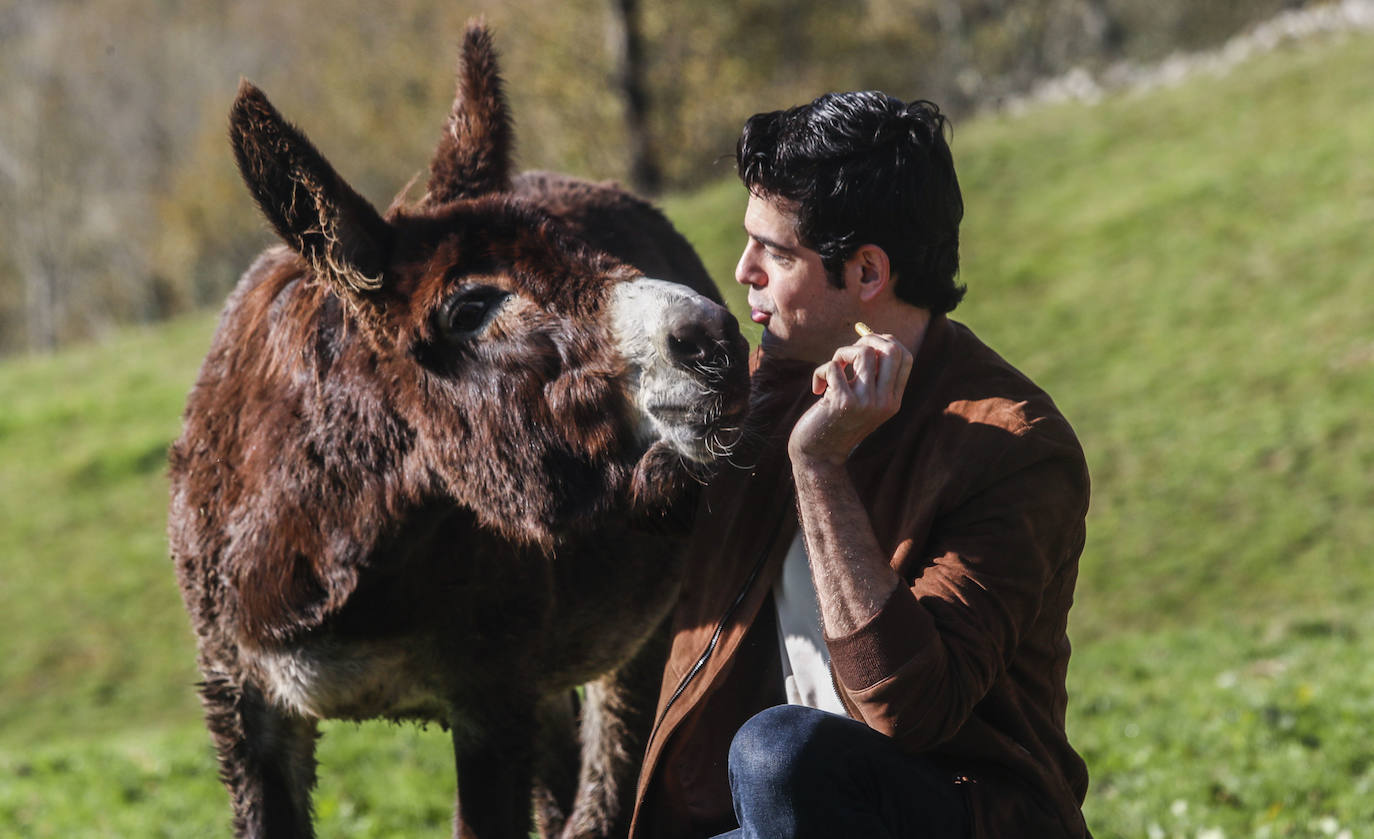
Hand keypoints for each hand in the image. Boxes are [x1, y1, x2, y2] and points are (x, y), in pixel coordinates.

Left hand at [788, 330, 913, 466]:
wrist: (819, 455)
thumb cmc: (835, 421)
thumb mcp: (859, 399)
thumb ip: (869, 375)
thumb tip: (871, 337)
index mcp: (893, 400)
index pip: (906, 357)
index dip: (886, 342)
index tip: (866, 344)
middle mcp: (885, 401)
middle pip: (891, 350)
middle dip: (867, 340)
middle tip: (848, 354)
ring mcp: (866, 403)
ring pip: (862, 353)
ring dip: (841, 354)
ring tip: (831, 371)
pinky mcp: (843, 403)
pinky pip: (833, 367)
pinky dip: (820, 372)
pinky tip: (817, 389)